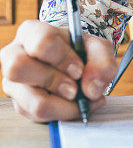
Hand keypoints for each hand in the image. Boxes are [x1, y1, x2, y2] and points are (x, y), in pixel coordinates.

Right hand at [0, 20, 116, 122]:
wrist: (75, 65)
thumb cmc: (81, 51)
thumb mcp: (98, 48)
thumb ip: (103, 63)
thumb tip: (92, 90)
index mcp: (32, 32)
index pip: (41, 42)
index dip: (62, 58)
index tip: (79, 70)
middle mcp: (14, 55)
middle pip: (18, 68)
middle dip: (54, 81)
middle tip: (75, 89)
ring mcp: (13, 82)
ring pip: (29, 100)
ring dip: (61, 105)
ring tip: (78, 99)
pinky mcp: (19, 103)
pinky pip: (36, 115)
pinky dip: (60, 114)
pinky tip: (73, 105)